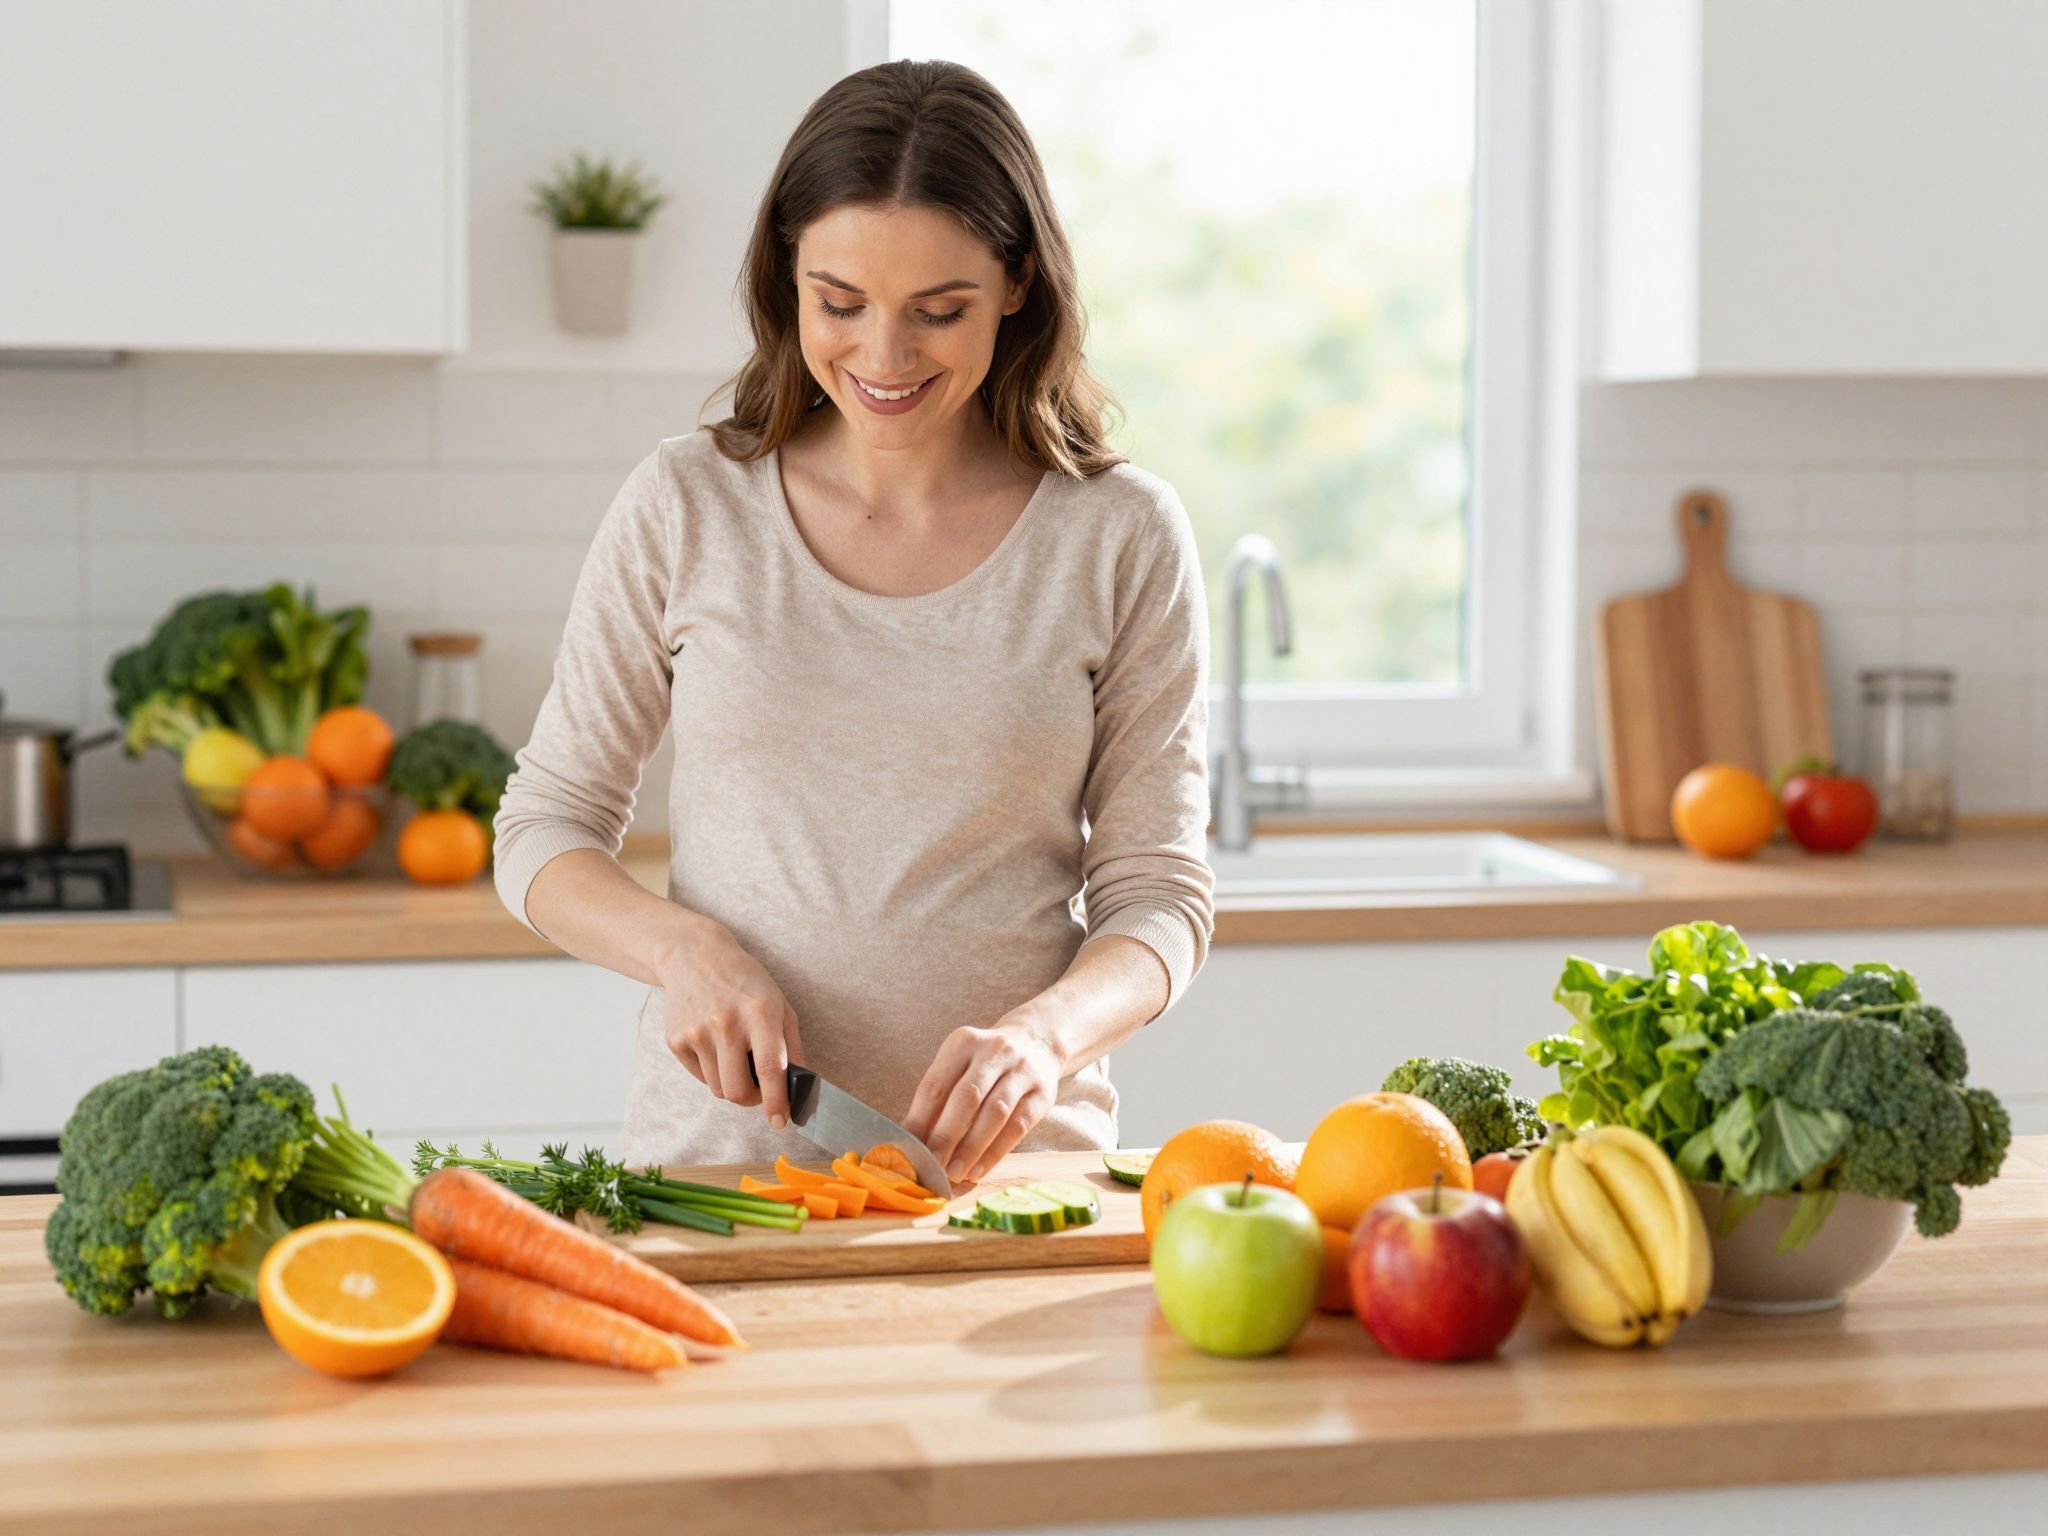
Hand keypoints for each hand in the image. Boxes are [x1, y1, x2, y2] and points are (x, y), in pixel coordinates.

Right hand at [655, 915, 805, 1127]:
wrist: (694, 957)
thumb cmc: (745, 982)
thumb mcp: (780, 1004)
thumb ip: (792, 1046)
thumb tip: (800, 1087)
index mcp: (760, 1013)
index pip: (769, 1068)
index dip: (776, 1101)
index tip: (781, 1121)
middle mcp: (726, 1023)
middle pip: (738, 1091)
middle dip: (753, 1100)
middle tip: (760, 1090)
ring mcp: (696, 1033)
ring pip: (719, 1090)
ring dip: (732, 1085)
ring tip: (736, 1057)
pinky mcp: (675, 1040)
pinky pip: (700, 1078)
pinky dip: (713, 1072)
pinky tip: (715, 1045)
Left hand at [901, 1011, 1063, 1183]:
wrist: (1037, 1044)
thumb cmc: (985, 1064)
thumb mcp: (959, 1066)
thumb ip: (938, 1099)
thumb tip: (912, 1141)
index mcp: (963, 1043)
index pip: (936, 1085)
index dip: (919, 1120)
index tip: (908, 1150)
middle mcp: (994, 1051)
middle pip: (966, 1097)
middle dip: (946, 1136)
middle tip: (931, 1165)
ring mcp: (1022, 1070)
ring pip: (994, 1113)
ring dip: (971, 1148)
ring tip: (954, 1173)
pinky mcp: (1042, 1093)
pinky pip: (1018, 1127)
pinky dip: (995, 1152)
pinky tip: (978, 1170)